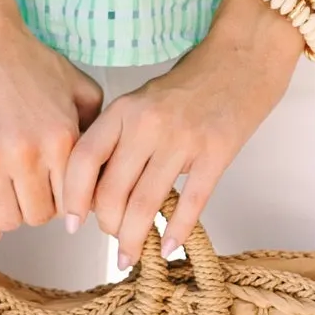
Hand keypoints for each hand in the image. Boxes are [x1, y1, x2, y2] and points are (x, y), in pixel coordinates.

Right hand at [0, 10, 104, 240]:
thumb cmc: (27, 61)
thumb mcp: (79, 86)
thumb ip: (97, 127)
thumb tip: (99, 171)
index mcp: (60, 138)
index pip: (73, 201)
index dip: (67, 203)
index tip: (58, 194)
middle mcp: (26, 153)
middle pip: (39, 217)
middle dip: (39, 209)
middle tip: (32, 192)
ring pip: (6, 221)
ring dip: (11, 216)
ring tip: (10, 197)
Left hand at [61, 1, 305, 265]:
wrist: (242, 58)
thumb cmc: (191, 83)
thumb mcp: (142, 101)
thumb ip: (119, 138)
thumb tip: (97, 190)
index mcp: (123, 110)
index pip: (83, 160)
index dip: (73, 197)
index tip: (72, 223)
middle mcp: (147, 125)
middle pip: (112, 191)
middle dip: (107, 226)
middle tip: (112, 238)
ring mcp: (182, 140)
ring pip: (145, 204)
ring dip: (133, 238)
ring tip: (130, 256)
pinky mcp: (216, 153)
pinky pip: (191, 203)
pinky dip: (176, 231)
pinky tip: (168, 248)